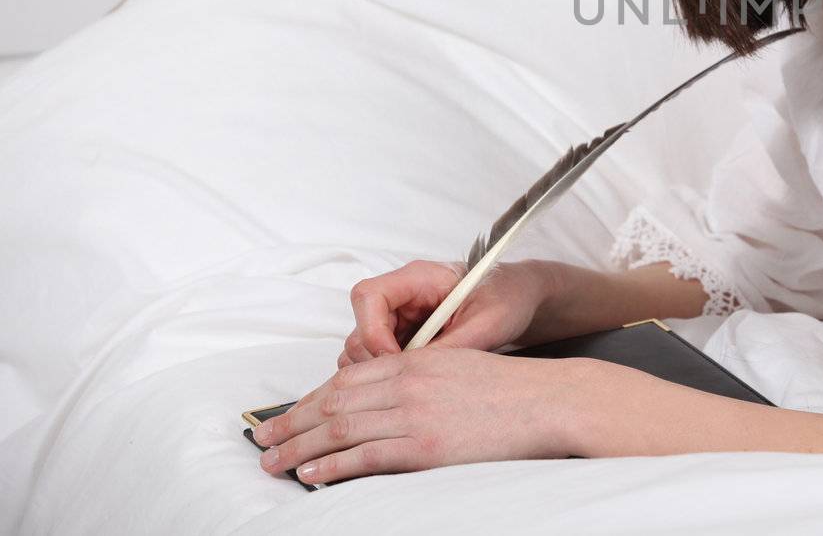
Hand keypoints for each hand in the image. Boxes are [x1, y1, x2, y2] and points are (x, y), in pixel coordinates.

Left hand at [253, 348, 596, 482]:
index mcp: (415, 361)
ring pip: (341, 429)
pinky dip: (334, 466)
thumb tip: (382, 401)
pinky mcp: (425, 447)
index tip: (289, 413)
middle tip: (262, 439)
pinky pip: (367, 456)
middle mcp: (408, 383)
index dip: (311, 398)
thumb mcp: (457, 367)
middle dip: (292, 422)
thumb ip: (418, 378)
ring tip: (273, 463)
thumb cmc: (508, 389)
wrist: (547, 400)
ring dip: (300, 446)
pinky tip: (312, 474)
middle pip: (334, 402)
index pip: (347, 378)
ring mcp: (415, 414)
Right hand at [340, 258, 565, 367]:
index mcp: (418, 278)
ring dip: (380, 371)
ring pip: (363, 348)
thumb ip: (452, 346)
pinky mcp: (405, 337)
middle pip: (359, 327)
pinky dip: (389, 376)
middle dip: (375, 360)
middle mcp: (402, 295)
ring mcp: (400, 317)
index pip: (368, 296)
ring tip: (414, 384)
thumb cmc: (508, 298)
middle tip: (407, 381)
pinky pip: (380, 359)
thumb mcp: (487, 323)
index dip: (373, 332)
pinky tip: (415, 385)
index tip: (397, 360)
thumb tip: (417, 376)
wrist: (522, 299)